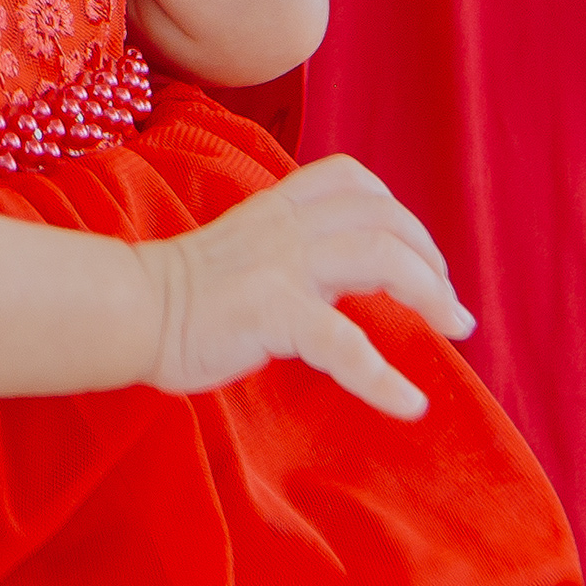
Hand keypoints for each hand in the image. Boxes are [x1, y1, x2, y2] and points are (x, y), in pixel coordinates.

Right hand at [130, 156, 471, 421]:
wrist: (131, 308)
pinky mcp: (273, 312)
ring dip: (431, 294)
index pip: (354, 181)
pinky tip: (410, 404)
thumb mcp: (245, 245)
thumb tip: (340, 273)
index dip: (400, 214)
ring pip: (380, 257)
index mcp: (279, 207)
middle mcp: (288, 226)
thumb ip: (289, 244)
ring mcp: (283, 266)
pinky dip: (385, 377)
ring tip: (454, 329)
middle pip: (385, 218)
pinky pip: (344, 343)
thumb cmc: (186, 290)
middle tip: (451, 308)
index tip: (420, 258)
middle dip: (432, 260)